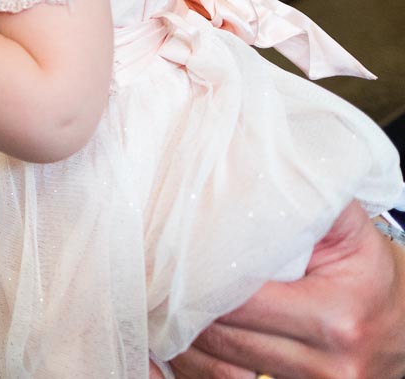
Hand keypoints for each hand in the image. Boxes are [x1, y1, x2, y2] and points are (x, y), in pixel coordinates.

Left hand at [171, 201, 404, 378]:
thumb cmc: (368, 274)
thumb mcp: (349, 231)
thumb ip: (308, 200)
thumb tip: (259, 164)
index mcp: (336, 316)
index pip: (244, 300)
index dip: (202, 279)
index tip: (172, 257)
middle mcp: (328, 360)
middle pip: (227, 337)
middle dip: (185, 307)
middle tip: (155, 278)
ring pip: (224, 365)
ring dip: (189, 337)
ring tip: (163, 303)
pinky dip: (207, 361)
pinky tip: (189, 334)